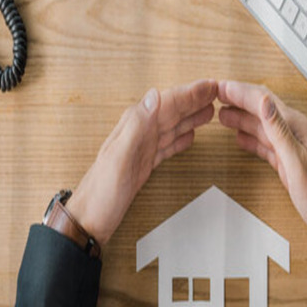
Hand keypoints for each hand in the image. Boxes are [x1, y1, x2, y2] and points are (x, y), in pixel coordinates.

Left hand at [67, 79, 217, 246]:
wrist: (89, 221)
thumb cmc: (101, 193)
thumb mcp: (119, 157)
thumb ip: (137, 125)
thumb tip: (154, 95)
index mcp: (134, 128)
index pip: (167, 103)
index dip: (190, 93)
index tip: (210, 85)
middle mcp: (139, 135)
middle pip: (172, 111)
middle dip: (194, 100)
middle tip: (216, 91)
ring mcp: (142, 150)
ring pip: (173, 127)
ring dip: (191, 117)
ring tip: (209, 110)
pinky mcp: (144, 165)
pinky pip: (168, 146)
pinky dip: (182, 139)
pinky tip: (190, 137)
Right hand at [217, 80, 306, 241]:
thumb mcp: (297, 162)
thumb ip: (279, 131)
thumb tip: (265, 101)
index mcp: (296, 128)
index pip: (263, 100)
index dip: (239, 92)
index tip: (218, 87)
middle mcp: (293, 133)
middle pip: (260, 109)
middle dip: (237, 100)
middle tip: (214, 95)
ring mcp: (290, 147)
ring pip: (260, 126)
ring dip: (240, 118)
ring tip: (220, 113)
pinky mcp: (287, 162)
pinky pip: (265, 144)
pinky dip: (250, 139)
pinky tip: (239, 138)